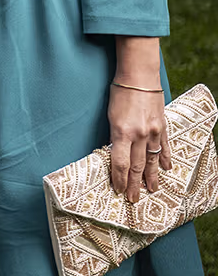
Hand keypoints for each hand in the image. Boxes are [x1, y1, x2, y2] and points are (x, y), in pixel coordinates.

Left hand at [107, 84, 169, 201]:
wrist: (139, 76)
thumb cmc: (119, 93)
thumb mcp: (110, 115)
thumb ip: (114, 135)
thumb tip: (115, 152)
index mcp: (122, 132)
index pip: (119, 162)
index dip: (118, 178)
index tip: (117, 190)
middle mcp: (140, 135)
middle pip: (136, 166)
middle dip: (133, 184)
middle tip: (132, 199)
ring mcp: (154, 132)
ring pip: (152, 160)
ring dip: (150, 177)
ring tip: (151, 190)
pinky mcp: (163, 127)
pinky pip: (165, 147)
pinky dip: (165, 159)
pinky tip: (166, 169)